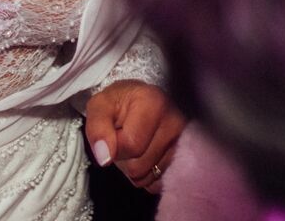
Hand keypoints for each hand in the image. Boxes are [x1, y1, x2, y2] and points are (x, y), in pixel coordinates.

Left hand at [85, 80, 184, 194]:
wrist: (142, 100)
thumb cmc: (120, 103)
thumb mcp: (100, 106)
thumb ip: (97, 128)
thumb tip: (105, 158)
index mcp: (155, 103)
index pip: (131, 145)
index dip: (114, 144)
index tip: (114, 131)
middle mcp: (176, 123)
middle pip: (139, 166)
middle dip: (124, 158)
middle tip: (125, 138)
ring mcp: (185, 144)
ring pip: (148, 177)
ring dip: (135, 167)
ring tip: (137, 145)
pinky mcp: (187, 160)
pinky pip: (159, 183)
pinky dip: (148, 175)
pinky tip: (147, 155)